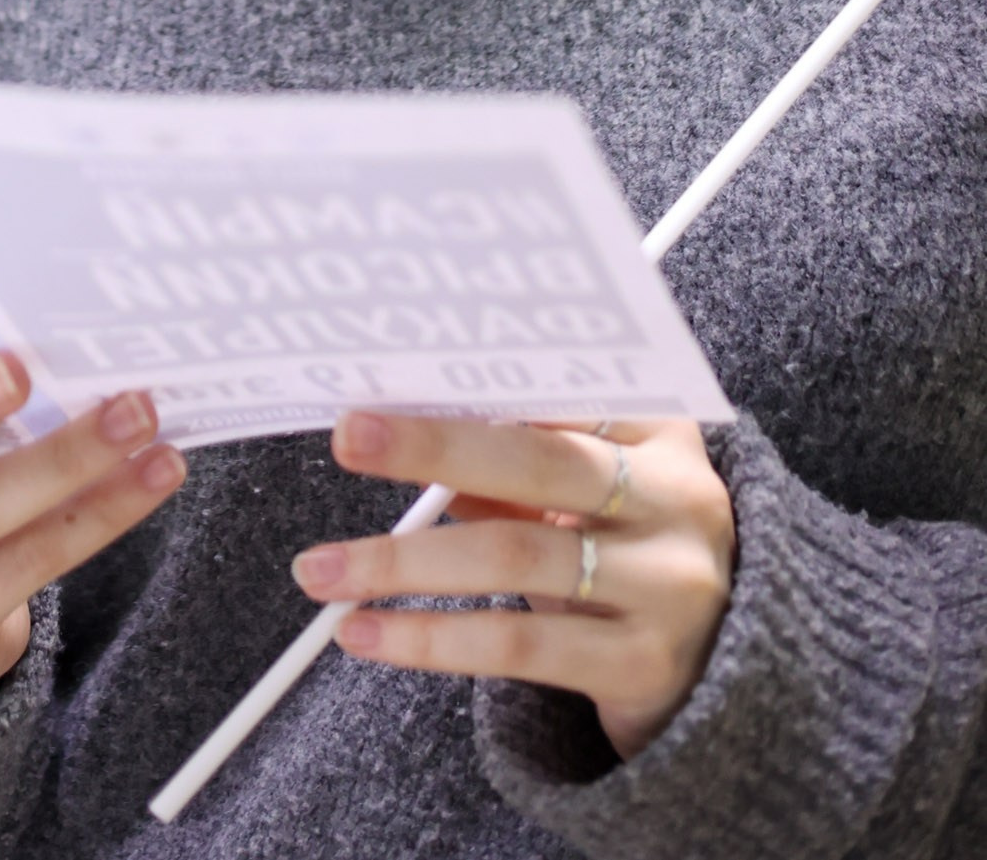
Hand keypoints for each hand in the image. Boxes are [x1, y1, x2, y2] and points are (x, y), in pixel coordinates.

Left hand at [292, 412, 734, 758]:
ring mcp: (668, 583)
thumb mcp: (579, 493)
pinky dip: (428, 638)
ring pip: (513, 556)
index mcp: (658, 426)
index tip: (389, 369)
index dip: (469, 377)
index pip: (556, 384)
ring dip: (400, 562)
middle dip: (431, 444)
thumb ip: (505, 457)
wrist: (729, 679)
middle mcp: (676, 495)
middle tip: (346, 435)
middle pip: (538, 458)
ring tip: (320, 570)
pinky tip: (365, 634)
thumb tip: (390, 424)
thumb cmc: (623, 554)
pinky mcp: (643, 665)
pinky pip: (517, 647)